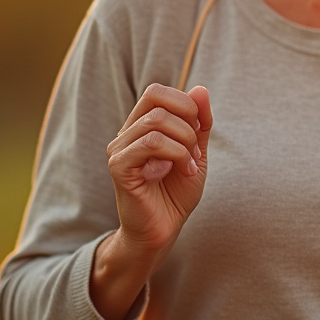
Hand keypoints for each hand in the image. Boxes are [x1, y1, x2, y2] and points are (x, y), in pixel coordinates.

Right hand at [107, 84, 212, 255]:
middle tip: (195, 153)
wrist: (163, 230)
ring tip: (188, 166)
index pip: (158, 92)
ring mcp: (119, 149)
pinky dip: (173, 155)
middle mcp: (126, 133)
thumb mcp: (196, 152)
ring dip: (184, 143)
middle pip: (157, 100)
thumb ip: (199, 123)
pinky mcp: (119, 167)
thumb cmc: (176, 193)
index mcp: (141, 126)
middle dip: (188, 123)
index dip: (186, 105)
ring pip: (156, 122)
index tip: (198, 134)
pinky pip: (150, 143)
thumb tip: (201, 90)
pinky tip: (171, 173)